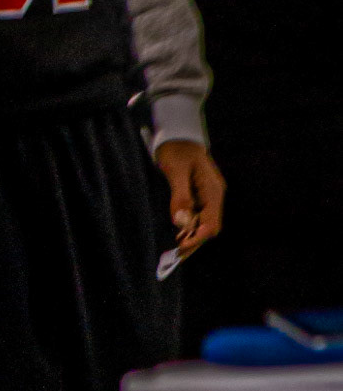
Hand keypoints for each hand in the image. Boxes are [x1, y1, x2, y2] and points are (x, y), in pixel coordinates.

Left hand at [154, 139, 224, 257]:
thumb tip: (180, 221)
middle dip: (195, 242)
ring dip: (192, 236)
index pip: (211, 223)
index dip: (197, 237)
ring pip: (204, 223)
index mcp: (213, 191)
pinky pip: (198, 216)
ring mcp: (209, 196)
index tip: (182, 247)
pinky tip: (179, 234)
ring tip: (176, 251)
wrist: (179, 134)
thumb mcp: (175, 171)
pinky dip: (189, 227)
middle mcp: (215, 196)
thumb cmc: (177, 149)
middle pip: (210, 226)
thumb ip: (180, 195)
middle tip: (176, 256)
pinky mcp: (201, 196)